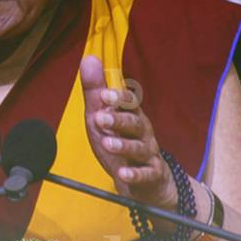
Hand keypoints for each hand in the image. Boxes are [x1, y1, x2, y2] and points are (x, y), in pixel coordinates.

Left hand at [80, 55, 176, 209]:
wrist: (146, 183)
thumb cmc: (122, 144)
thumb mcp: (104, 118)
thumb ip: (96, 92)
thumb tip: (89, 58)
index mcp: (132, 116)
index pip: (130, 102)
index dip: (120, 98)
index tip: (105, 94)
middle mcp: (143, 132)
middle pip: (135, 123)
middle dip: (119, 120)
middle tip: (101, 118)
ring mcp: (148, 154)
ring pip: (139, 148)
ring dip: (123, 145)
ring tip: (107, 144)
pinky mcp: (151, 175)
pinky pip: (145, 174)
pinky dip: (134, 174)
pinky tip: (122, 173)